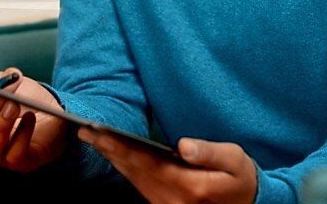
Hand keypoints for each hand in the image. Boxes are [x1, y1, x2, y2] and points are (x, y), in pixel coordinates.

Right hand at [0, 67, 69, 171]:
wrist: (57, 111)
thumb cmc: (28, 99)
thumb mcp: (6, 82)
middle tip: (6, 90)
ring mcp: (0, 154)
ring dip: (1, 123)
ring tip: (15, 105)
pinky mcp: (20, 162)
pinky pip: (14, 154)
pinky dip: (21, 134)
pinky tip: (30, 118)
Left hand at [79, 129, 257, 203]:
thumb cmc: (241, 180)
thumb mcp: (235, 161)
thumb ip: (209, 153)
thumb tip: (184, 146)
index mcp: (187, 186)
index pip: (145, 162)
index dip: (120, 146)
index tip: (100, 130)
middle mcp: (170, 200)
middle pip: (133, 171)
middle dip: (108, 149)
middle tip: (85, 129)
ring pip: (132, 179)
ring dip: (112, 158)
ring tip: (93, 137)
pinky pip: (138, 184)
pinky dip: (123, 168)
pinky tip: (114, 154)